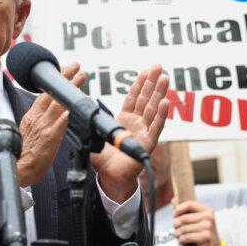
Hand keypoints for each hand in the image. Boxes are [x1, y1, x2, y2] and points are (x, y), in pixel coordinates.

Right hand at [17, 63, 84, 186]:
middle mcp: (37, 119)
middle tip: (76, 67)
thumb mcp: (31, 132)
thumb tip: (54, 112)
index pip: (45, 94)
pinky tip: (72, 109)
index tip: (65, 70)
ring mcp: (43, 128)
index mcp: (32, 116)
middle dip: (64, 78)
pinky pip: (58, 126)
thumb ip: (41, 120)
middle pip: (52, 94)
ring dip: (69, 90)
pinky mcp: (48, 139)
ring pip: (57, 104)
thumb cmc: (26, 154)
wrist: (19, 170)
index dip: (56, 81)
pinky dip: (65, 116)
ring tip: (80, 78)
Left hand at [90, 65, 169, 202]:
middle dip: (152, 82)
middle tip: (159, 67)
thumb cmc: (103, 159)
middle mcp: (136, 124)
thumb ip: (90, 121)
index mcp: (124, 119)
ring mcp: (143, 132)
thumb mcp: (93, 134)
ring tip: (165, 78)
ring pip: (153, 109)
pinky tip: (166, 102)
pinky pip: (156, 127)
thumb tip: (80, 109)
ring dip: (159, 93)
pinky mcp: (147, 144)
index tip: (146, 71)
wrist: (109, 178)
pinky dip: (161, 115)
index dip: (139, 84)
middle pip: (145, 99)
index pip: (133, 98)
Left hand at [173, 198, 221, 245]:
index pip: (189, 204)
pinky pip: (187, 237)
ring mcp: (208, 227)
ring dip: (177, 233)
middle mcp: (209, 217)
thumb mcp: (196, 219)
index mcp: (207, 210)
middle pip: (184, 218)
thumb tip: (174, 200)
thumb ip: (184, 209)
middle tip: (175, 228)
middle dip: (176, 224)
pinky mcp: (206, 237)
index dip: (178, 209)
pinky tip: (181, 241)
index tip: (174, 215)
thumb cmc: (203, 231)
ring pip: (184, 228)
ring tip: (177, 235)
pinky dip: (181, 240)